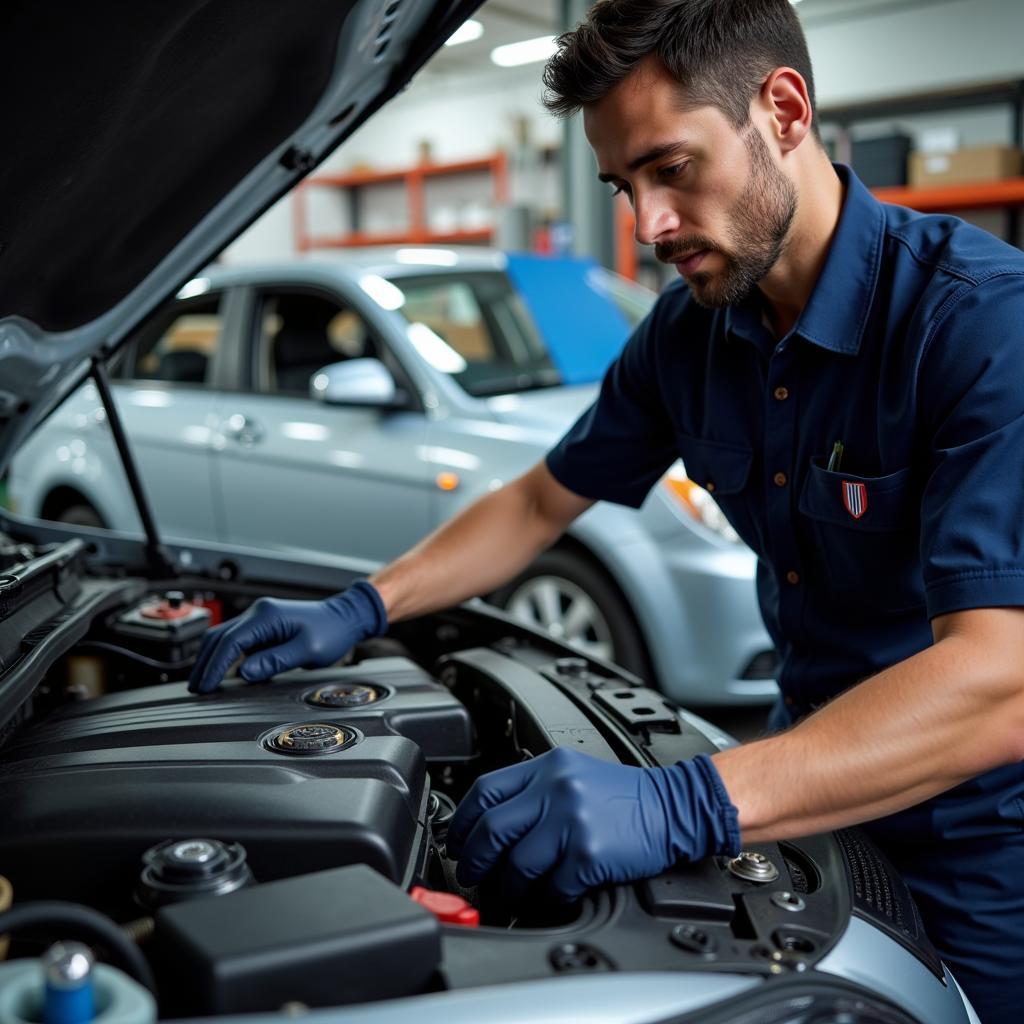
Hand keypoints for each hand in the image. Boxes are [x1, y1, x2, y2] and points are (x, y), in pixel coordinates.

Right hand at [187, 580, 386, 693]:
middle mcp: (257, 614)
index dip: (215, 666)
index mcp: (266, 616)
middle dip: (204, 664)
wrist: (345, 618)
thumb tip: (244, 673)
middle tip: (196, 689)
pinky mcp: (263, 627)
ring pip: (223, 638)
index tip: (205, 687)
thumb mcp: (307, 650)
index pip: (229, 642)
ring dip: (211, 659)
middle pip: (218, 638)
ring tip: (203, 684)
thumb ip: (274, 661)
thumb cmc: (331, 632)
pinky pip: (236, 641)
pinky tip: (222, 673)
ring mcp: (259, 619)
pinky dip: (225, 656)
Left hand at [446, 748, 739, 901]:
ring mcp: (571, 821)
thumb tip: (490, 823)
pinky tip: (551, 893)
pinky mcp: (588, 854)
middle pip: (491, 830)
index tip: (457, 841)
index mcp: (547, 767)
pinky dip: (547, 897)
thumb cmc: (624, 795)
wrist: (674, 806)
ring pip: (516, 865)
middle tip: (471, 873)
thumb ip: (534, 789)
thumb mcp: (573, 772)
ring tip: (509, 891)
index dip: (462, 822)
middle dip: (473, 859)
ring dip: (507, 886)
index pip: (485, 791)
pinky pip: (552, 887)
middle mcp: (555, 789)